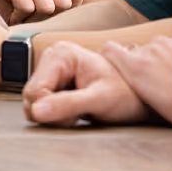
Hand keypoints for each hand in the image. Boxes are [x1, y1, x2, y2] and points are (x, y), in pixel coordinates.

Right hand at [23, 41, 147, 126]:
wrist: (140, 98)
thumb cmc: (127, 95)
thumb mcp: (100, 100)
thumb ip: (68, 104)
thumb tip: (36, 111)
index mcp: (61, 54)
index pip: (35, 90)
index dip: (50, 110)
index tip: (74, 116)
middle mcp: (52, 57)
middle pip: (31, 95)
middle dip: (52, 112)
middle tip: (79, 114)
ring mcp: (51, 69)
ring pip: (35, 101)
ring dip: (54, 114)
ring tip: (79, 111)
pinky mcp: (53, 81)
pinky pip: (42, 103)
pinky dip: (57, 113)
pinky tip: (75, 110)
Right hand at [103, 32, 171, 128]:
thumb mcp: (156, 106)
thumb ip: (146, 86)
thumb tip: (150, 85)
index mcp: (136, 65)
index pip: (110, 49)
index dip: (114, 55)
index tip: (122, 63)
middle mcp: (152, 46)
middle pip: (146, 50)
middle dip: (154, 61)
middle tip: (169, 81)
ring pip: (171, 45)